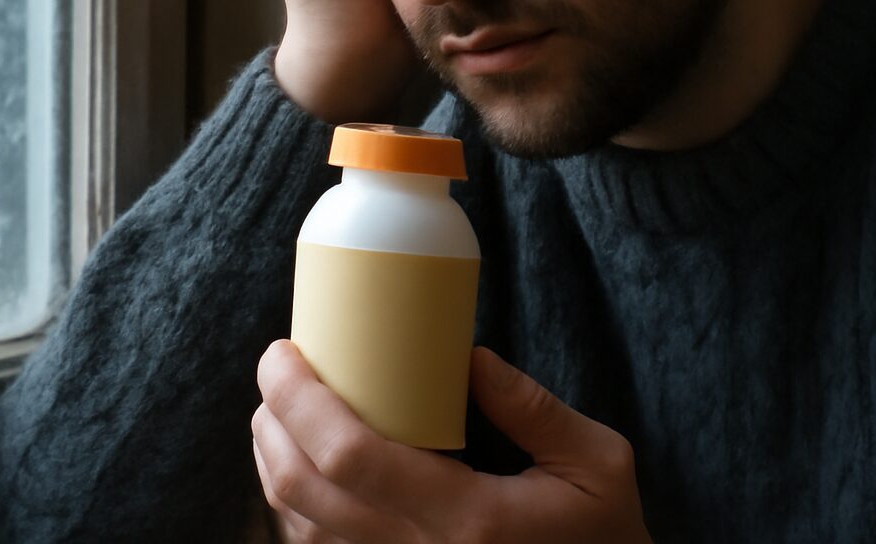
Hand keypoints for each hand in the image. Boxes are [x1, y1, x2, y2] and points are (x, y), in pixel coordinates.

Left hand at [251, 340, 651, 543]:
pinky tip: (301, 466)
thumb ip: (535, 408)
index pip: (351, 457)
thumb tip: (467, 357)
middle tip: (276, 368)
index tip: (284, 350)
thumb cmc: (604, 538)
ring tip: (279, 409)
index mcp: (468, 521)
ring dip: (273, 462)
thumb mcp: (597, 466)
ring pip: (300, 529)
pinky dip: (294, 508)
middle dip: (271, 420)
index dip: (299, 399)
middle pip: (304, 490)